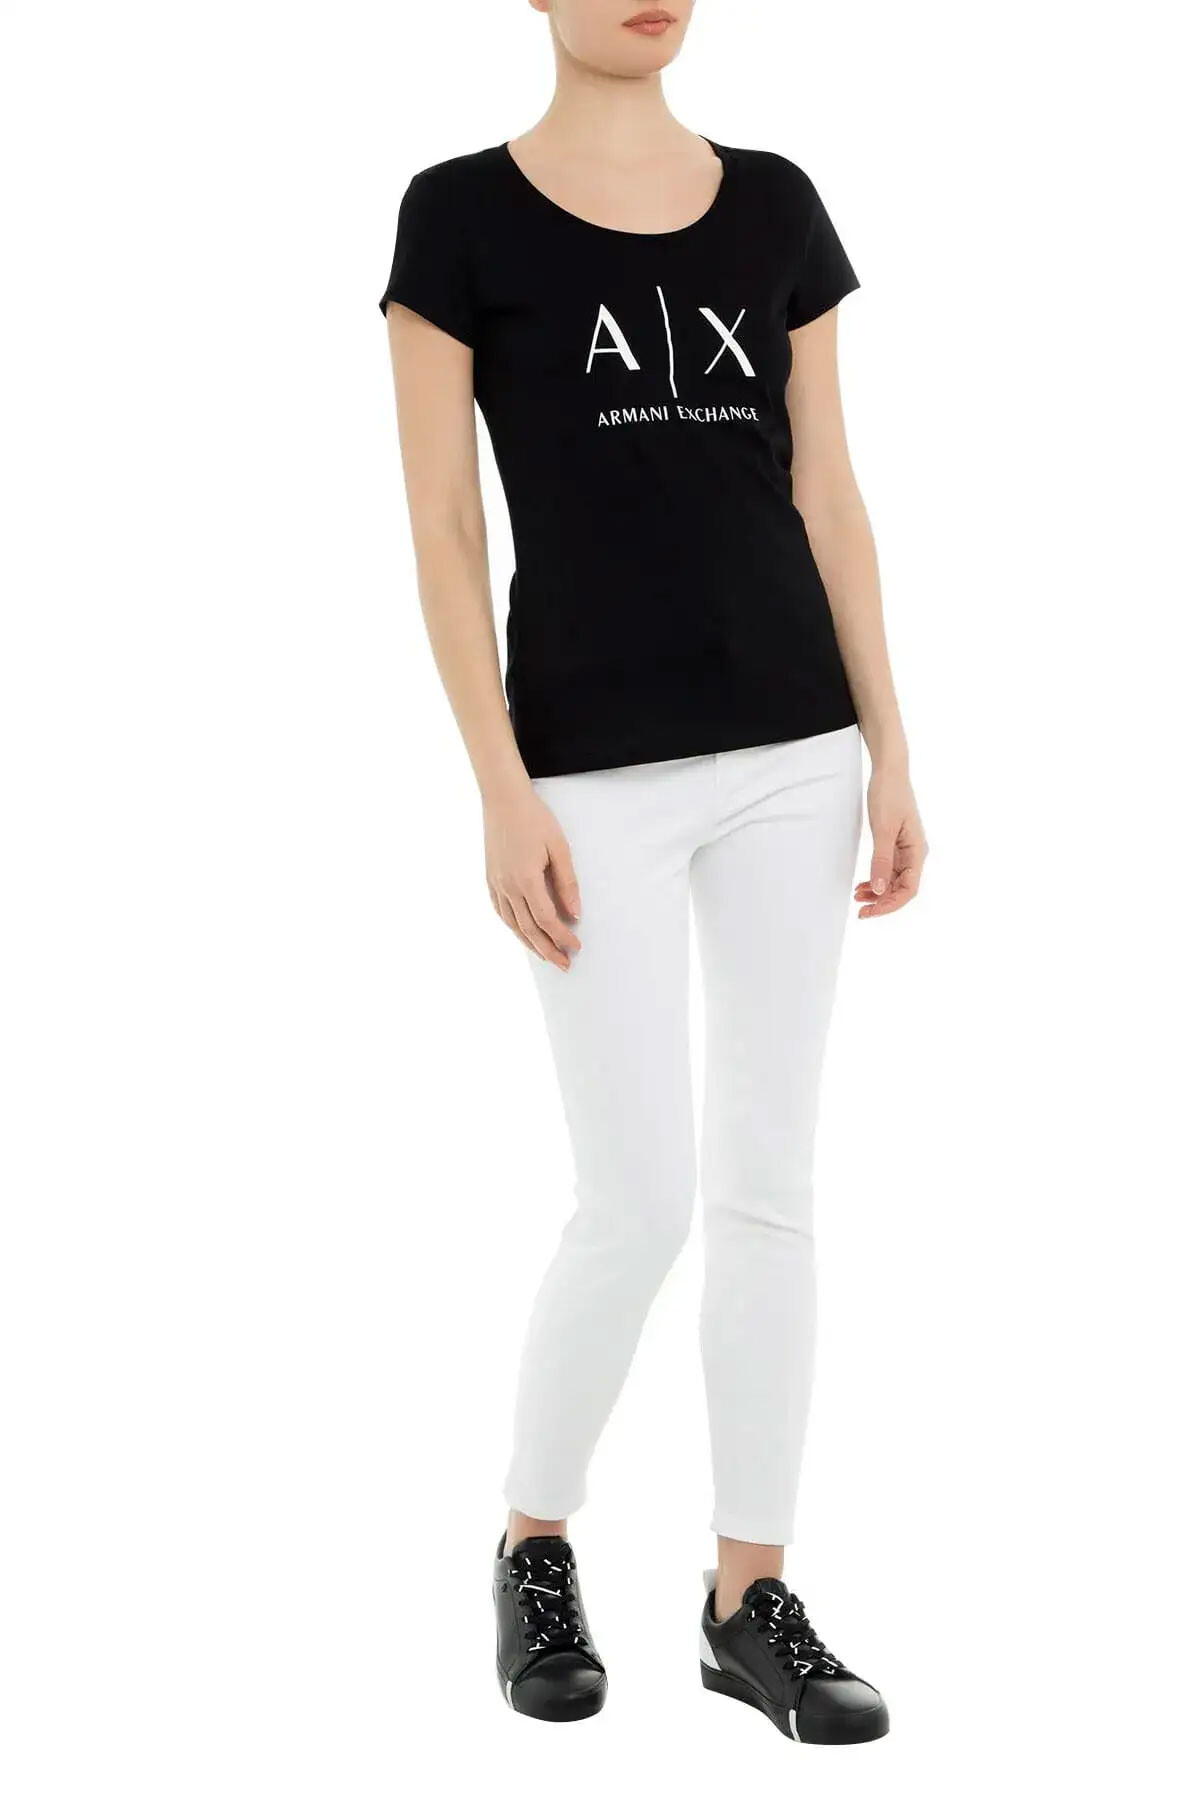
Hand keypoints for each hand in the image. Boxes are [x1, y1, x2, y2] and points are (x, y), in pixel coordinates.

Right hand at [484, 784, 580, 970]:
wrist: (503, 799)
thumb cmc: (535, 819)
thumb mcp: (559, 848)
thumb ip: (567, 883)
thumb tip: (575, 914)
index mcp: (526, 880)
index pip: (547, 920)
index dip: (562, 937)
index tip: (576, 947)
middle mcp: (508, 887)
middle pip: (529, 929)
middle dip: (548, 949)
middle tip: (564, 964)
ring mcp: (496, 884)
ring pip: (513, 925)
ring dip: (530, 944)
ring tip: (545, 956)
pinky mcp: (490, 879)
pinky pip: (500, 912)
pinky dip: (512, 927)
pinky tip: (521, 933)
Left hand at [855, 763, 927, 917]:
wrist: (890, 771)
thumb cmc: (889, 795)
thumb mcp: (882, 830)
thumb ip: (881, 861)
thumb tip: (880, 889)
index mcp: (918, 851)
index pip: (909, 889)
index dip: (890, 904)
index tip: (870, 912)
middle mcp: (915, 853)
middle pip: (902, 888)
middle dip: (882, 902)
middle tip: (860, 911)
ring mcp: (906, 849)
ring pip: (894, 880)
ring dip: (878, 892)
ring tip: (858, 897)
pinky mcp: (896, 844)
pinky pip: (889, 869)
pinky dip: (877, 879)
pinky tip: (864, 884)